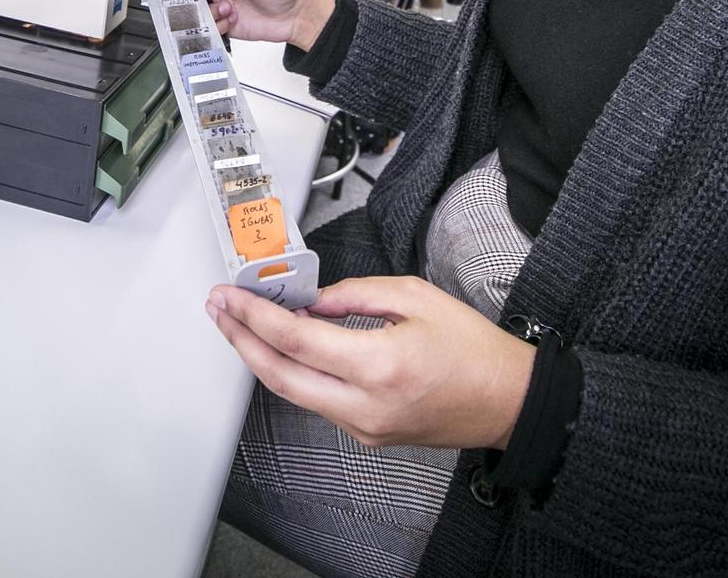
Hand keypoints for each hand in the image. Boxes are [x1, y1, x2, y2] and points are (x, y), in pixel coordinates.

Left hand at [207, 276, 534, 449]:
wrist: (508, 401)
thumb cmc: (474, 350)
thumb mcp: (416, 297)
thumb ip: (355, 295)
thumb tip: (311, 302)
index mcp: (379, 365)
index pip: (296, 341)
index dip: (254, 316)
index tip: (231, 297)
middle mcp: (365, 404)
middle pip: (280, 375)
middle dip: (241, 340)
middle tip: (220, 310)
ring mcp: (364, 425)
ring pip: (294, 393)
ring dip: (263, 357)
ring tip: (243, 323)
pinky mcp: (367, 433)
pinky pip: (318, 401)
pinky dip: (295, 372)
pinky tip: (286, 347)